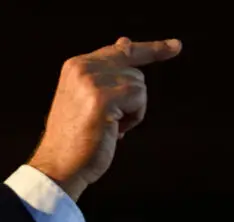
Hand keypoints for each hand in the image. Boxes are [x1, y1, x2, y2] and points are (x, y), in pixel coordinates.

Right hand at [28, 37, 181, 200]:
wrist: (58, 166)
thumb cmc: (74, 138)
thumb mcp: (88, 98)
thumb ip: (107, 72)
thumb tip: (125, 43)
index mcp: (76, 66)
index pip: (121, 51)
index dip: (151, 50)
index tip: (175, 47)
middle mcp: (82, 69)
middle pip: (134, 71)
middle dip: (130, 99)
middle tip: (107, 122)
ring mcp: (91, 82)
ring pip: (139, 86)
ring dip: (131, 111)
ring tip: (106, 128)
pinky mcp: (102, 99)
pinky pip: (139, 99)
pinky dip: (133, 118)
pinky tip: (112, 131)